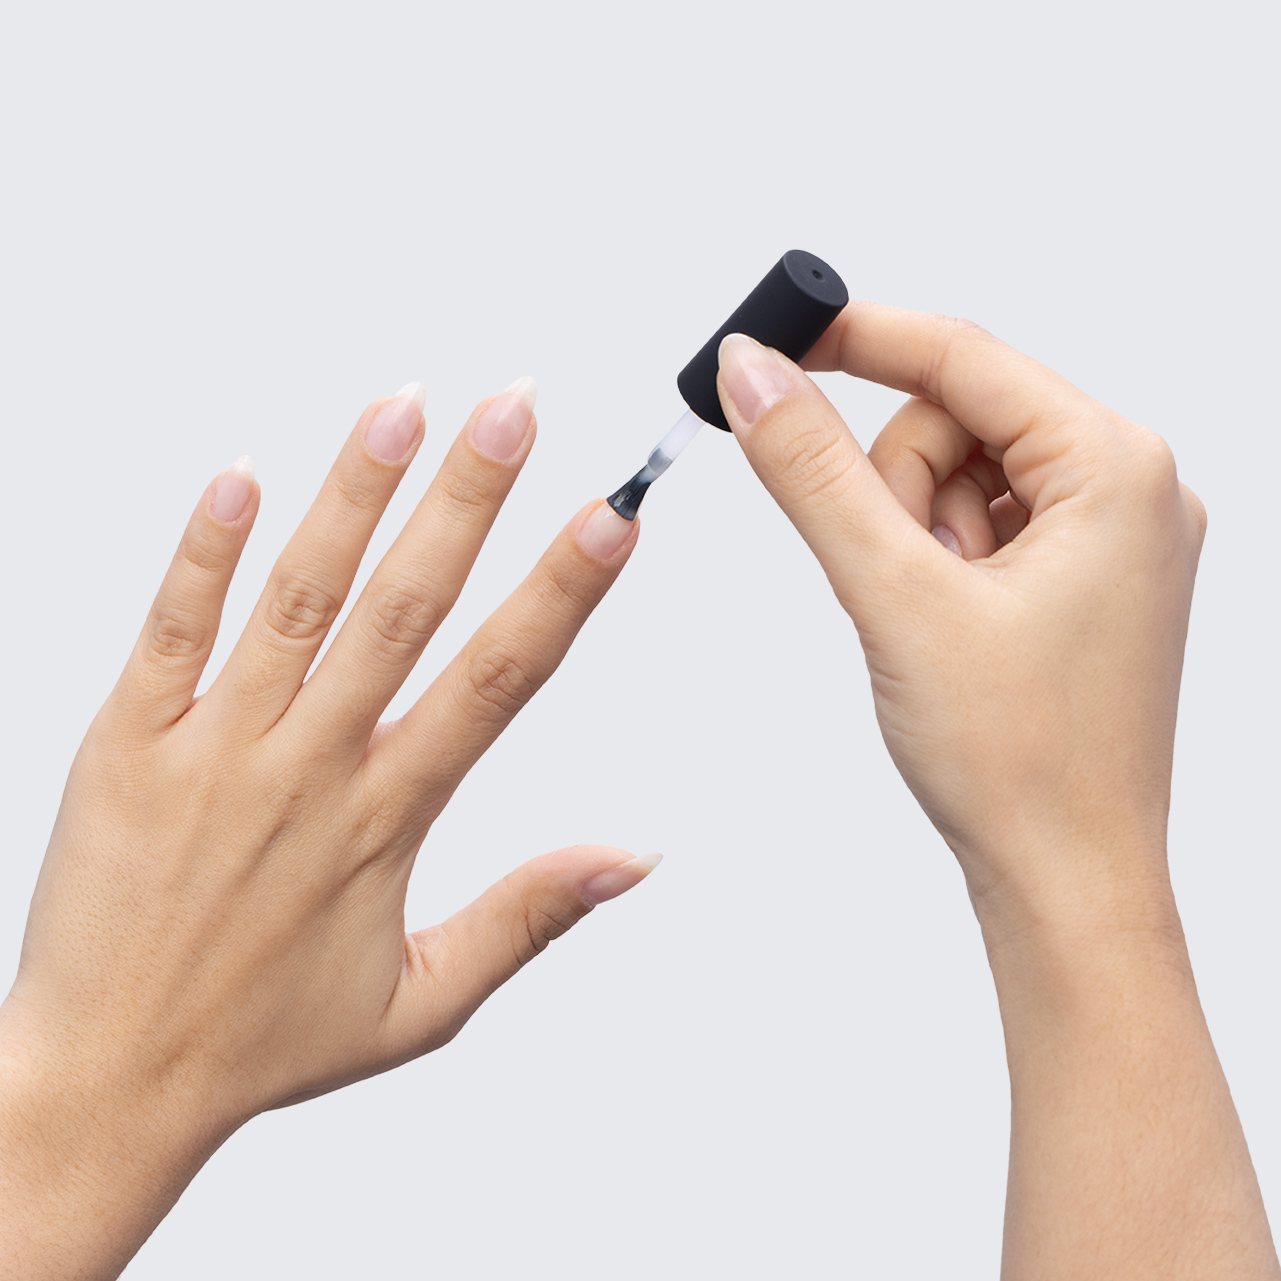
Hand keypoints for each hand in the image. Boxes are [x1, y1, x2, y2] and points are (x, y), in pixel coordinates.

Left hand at [0, 379, 655, 1279]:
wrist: (104, 1082)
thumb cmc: (263, 1043)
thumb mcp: (422, 1005)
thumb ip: (528, 918)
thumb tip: (630, 860)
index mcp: (384, 821)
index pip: (495, 683)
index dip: (558, 595)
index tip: (606, 521)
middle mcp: (307, 769)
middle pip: (406, 610)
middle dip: (468, 500)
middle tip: (513, 409)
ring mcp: (213, 750)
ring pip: (298, 600)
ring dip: (353, 499)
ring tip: (402, 409)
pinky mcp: (125, 745)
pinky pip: (171, 631)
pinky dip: (204, 552)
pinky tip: (240, 475)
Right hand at [714, 309, 1278, 1278]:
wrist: (1066, 882)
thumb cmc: (1020, 760)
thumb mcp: (895, 595)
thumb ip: (813, 472)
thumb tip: (754, 374)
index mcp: (1117, 468)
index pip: (964, 354)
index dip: (856, 339)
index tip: (770, 340)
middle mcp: (1129, 489)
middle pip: (957, 417)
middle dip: (898, 487)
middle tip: (891, 575)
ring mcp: (1108, 538)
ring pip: (960, 474)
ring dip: (914, 534)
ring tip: (928, 621)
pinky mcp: (1078, 581)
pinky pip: (979, 525)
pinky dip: (937, 563)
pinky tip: (946, 630)